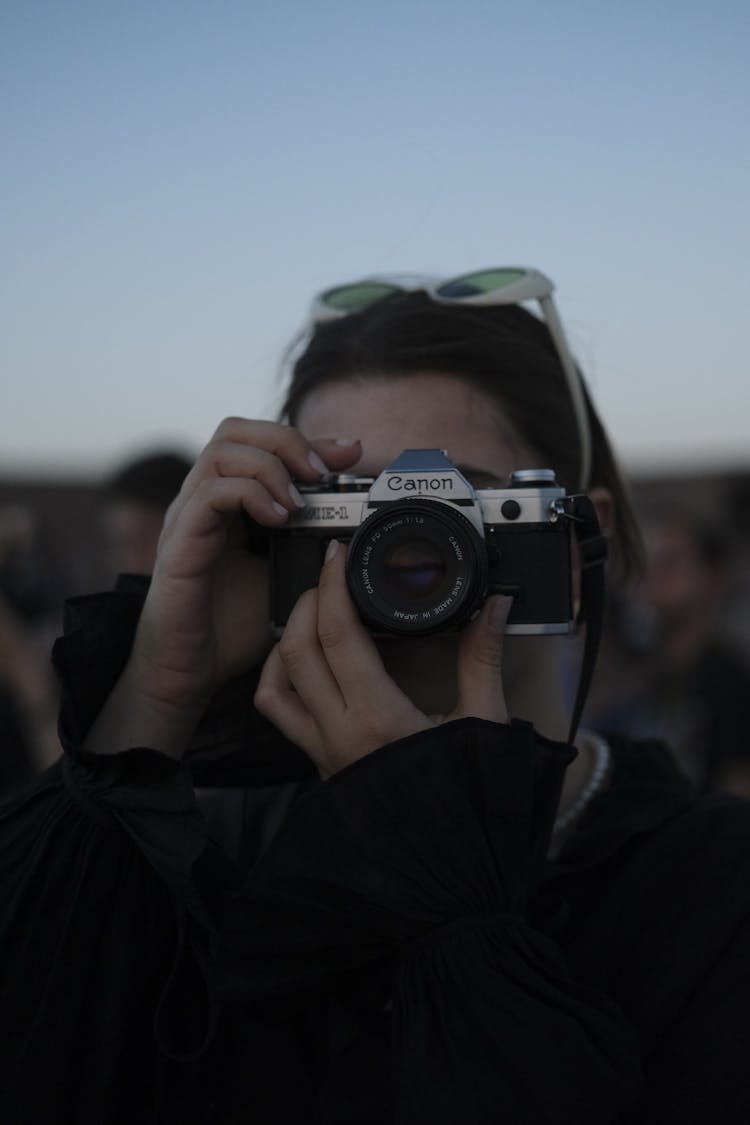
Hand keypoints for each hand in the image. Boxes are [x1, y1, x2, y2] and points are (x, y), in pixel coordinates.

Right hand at [85, 419, 360, 757]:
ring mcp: (187, 517)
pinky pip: (210, 493)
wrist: (190, 672)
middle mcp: (202, 500)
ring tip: (300, 502)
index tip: (351, 452)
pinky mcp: (179, 542)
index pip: (259, 442)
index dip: (306, 439)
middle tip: (322, 471)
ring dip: (271, 466)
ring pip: (222, 451)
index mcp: (228, 502)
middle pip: (235, 430)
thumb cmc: (232, 627)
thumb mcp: (286, 578)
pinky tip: (279, 520)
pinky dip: (250, 495)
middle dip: (286, 440)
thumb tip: (355, 526)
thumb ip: (311, 547)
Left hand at [254, 539, 510, 776]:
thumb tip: (496, 604)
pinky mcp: (318, 762)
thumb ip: (483, 657)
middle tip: (331, 573)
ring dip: (289, 636)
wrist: (449, 868)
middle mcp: (338, 734)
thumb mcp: (484, 723)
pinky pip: (278, 713)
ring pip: (277, 679)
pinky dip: (279, 677)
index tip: (338, 554)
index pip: (336, 635)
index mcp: (377, 719)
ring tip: (316, 611)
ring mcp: (322, 751)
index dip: (332, 586)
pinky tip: (302, 660)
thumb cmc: (470, 801)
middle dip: (309, 599)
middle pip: (297, 648)